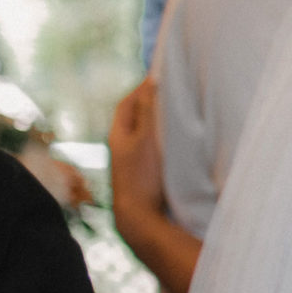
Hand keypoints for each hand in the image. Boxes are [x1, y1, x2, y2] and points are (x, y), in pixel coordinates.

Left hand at [107, 78, 164, 223]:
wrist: (138, 217)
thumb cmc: (142, 176)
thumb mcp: (147, 138)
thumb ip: (149, 110)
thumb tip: (152, 82)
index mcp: (118, 134)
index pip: (128, 102)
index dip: (142, 87)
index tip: (160, 75)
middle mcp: (121, 146)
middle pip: (134, 117)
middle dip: (149, 102)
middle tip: (169, 90)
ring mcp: (131, 161)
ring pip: (143, 133)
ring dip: (156, 121)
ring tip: (173, 112)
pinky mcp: (142, 174)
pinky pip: (150, 148)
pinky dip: (161, 138)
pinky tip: (173, 142)